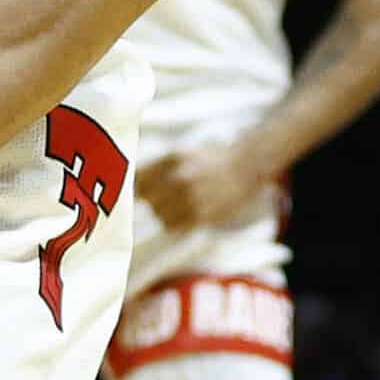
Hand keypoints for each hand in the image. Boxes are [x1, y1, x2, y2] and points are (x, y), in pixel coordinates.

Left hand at [135, 142, 270, 232]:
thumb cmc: (212, 158)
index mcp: (174, 158)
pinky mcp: (202, 215)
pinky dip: (175, 222)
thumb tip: (133, 182)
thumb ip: (159, 167)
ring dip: (164, 212)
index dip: (138, 186)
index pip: (140, 179)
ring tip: (178, 204)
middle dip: (152, 200)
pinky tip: (185, 212)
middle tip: (161, 198)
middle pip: (148, 199)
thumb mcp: (184, 153)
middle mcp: (181, 177)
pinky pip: (174, 226)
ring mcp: (192, 197)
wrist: (246, 167)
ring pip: (160, 214)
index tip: (139, 190)